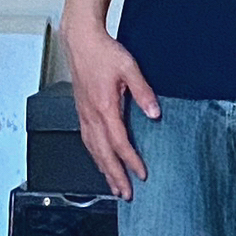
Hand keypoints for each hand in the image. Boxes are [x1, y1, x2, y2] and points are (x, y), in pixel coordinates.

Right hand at [59, 18, 159, 200]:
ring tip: (114, 186)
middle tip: (126, 194)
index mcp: (104, 107)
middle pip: (103, 154)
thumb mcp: (129, 68)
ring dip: (104, 170)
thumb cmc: (103, 53)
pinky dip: (95, 156)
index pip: (119, 142)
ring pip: (93, 150)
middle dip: (115, 176)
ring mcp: (84, 115)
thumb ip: (143, 92)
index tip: (141, 174)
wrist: (81, 41)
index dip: (130, 161)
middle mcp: (91, 115)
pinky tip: (100, 162)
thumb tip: (155, 113)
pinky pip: (87, 141)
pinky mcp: (81, 112)